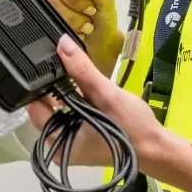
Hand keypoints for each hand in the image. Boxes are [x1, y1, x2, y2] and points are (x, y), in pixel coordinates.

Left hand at [28, 35, 164, 168]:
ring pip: (59, 110)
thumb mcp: (106, 95)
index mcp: (57, 142)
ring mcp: (71, 145)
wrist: (157, 148)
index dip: (39, 83)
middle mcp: (58, 147)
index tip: (45, 61)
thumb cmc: (131, 127)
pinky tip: (85, 89)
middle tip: (64, 63)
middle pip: (46, 108)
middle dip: (55, 86)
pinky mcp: (82, 139)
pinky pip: (70, 116)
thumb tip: (62, 43)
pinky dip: (75, 102)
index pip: (35, 107)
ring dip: (67, 93)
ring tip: (75, 73)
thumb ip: (82, 70)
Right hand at [32, 0, 122, 73]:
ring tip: (79, 25)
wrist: (99, 43)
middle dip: (71, 13)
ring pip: (42, 11)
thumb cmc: (101, 17)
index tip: (88, 6)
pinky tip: (67, 30)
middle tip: (85, 17)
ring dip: (65, 23)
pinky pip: (37, 23)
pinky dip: (56, 30)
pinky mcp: (31, 13)